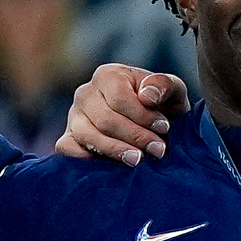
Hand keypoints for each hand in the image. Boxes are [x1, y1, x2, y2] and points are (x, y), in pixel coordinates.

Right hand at [58, 63, 185, 164]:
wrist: (156, 127)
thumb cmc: (163, 106)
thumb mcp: (173, 91)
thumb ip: (165, 85)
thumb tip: (147, 96)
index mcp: (108, 75)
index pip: (120, 98)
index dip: (143, 116)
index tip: (164, 128)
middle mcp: (86, 93)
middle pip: (106, 119)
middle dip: (135, 137)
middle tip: (159, 150)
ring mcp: (74, 116)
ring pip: (88, 135)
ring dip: (115, 150)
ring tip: (139, 160)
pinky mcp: (69, 137)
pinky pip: (66, 147)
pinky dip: (81, 157)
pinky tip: (105, 166)